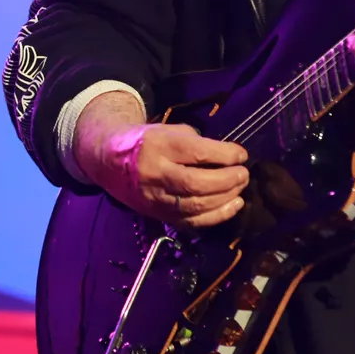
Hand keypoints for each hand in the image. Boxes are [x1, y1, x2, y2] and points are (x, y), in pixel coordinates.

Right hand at [75, 93, 248, 228]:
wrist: (110, 162)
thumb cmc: (147, 142)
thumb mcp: (169, 131)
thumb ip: (196, 142)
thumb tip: (228, 157)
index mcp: (157, 146)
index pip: (197, 153)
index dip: (225, 155)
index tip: (241, 155)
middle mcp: (155, 174)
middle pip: (197, 183)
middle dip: (228, 180)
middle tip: (243, 174)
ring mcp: (156, 199)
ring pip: (196, 206)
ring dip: (226, 199)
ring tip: (240, 188)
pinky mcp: (159, 216)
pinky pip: (192, 222)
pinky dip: (217, 217)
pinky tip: (232, 206)